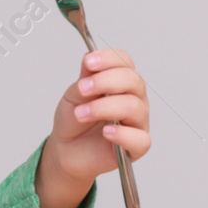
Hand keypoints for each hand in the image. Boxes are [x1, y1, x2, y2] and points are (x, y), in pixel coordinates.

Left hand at [36, 49, 150, 207]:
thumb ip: (85, 78)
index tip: (89, 63)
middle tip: (82, 89)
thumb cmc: (75, 120)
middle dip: (105, 81)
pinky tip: (106, 132)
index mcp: (121, 82)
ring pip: (134, 107)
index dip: (109, 59)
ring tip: (81, 114)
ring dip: (104, 108)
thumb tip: (90, 58)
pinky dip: (123, 134)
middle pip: (133, 81)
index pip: (125, 62)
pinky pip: (140, 139)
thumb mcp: (74, 95)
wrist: (66, 149)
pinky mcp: (136, 147)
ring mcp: (138, 122)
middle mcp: (134, 99)